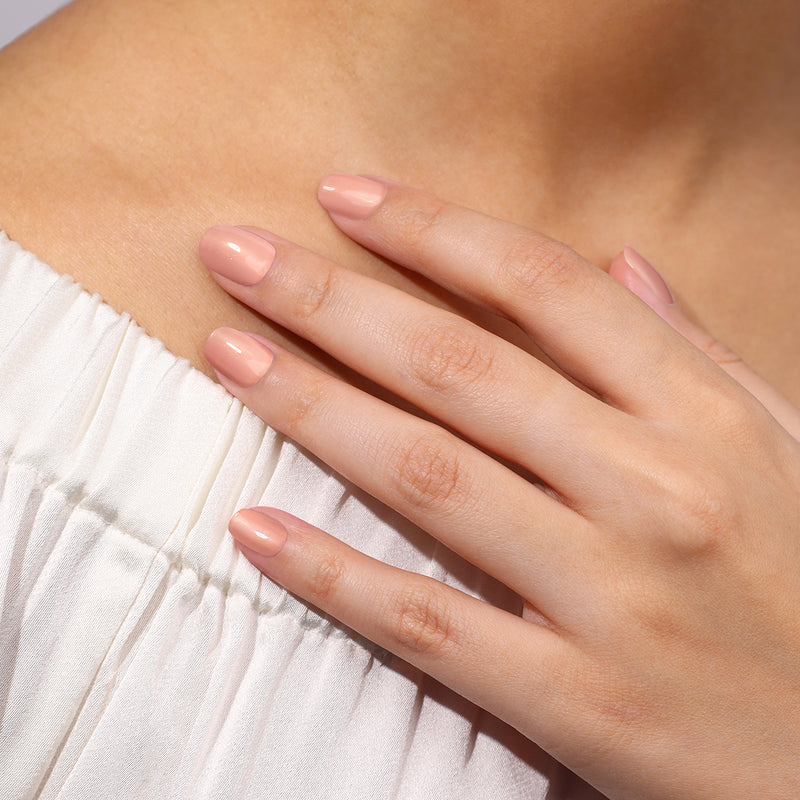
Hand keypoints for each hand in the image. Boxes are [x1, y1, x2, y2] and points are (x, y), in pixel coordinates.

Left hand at [199, 175, 799, 799]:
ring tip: (228, 354)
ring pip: (428, 477)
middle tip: (235, 256)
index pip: (545, 289)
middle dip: (334, 301)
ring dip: (312, 408)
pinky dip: (334, 574)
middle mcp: (653, 491)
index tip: (345, 199)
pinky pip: (429, 624)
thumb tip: (622, 265)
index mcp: (701, 420)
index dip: (435, 231)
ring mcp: (612, 597)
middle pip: (460, 367)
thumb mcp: (783, 449)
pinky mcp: (579, 700)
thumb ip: (696, 355)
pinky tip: (256, 529)